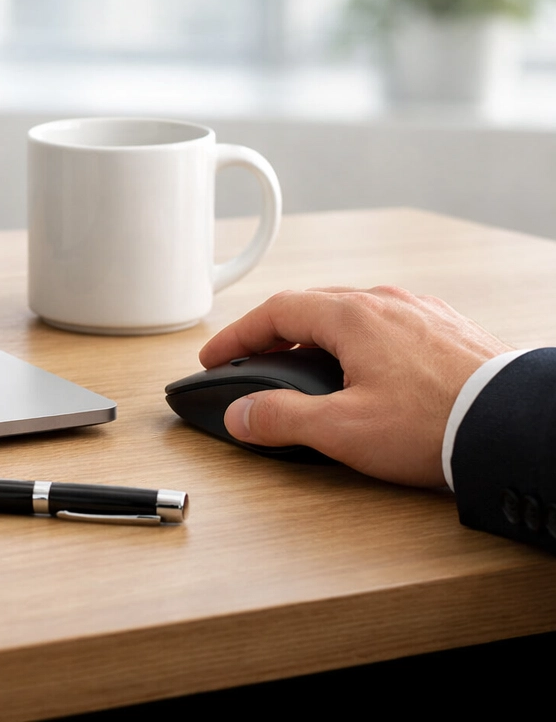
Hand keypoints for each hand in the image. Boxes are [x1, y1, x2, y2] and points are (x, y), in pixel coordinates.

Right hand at [199, 286, 512, 486]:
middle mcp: (386, 302)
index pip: (275, 312)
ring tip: (305, 369)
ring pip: (352, 314)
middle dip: (274, 334)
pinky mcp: (451, 331)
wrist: (515, 427)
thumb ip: (281, 419)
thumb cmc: (436, 425)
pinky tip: (367, 371)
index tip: (216, 358)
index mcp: (352, 316)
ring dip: (318, 337)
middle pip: (311, 307)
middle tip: (251, 362)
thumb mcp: (343, 430)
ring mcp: (422, 313)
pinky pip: (389, 325)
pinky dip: (360, 342)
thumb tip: (239, 416)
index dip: (237, 336)